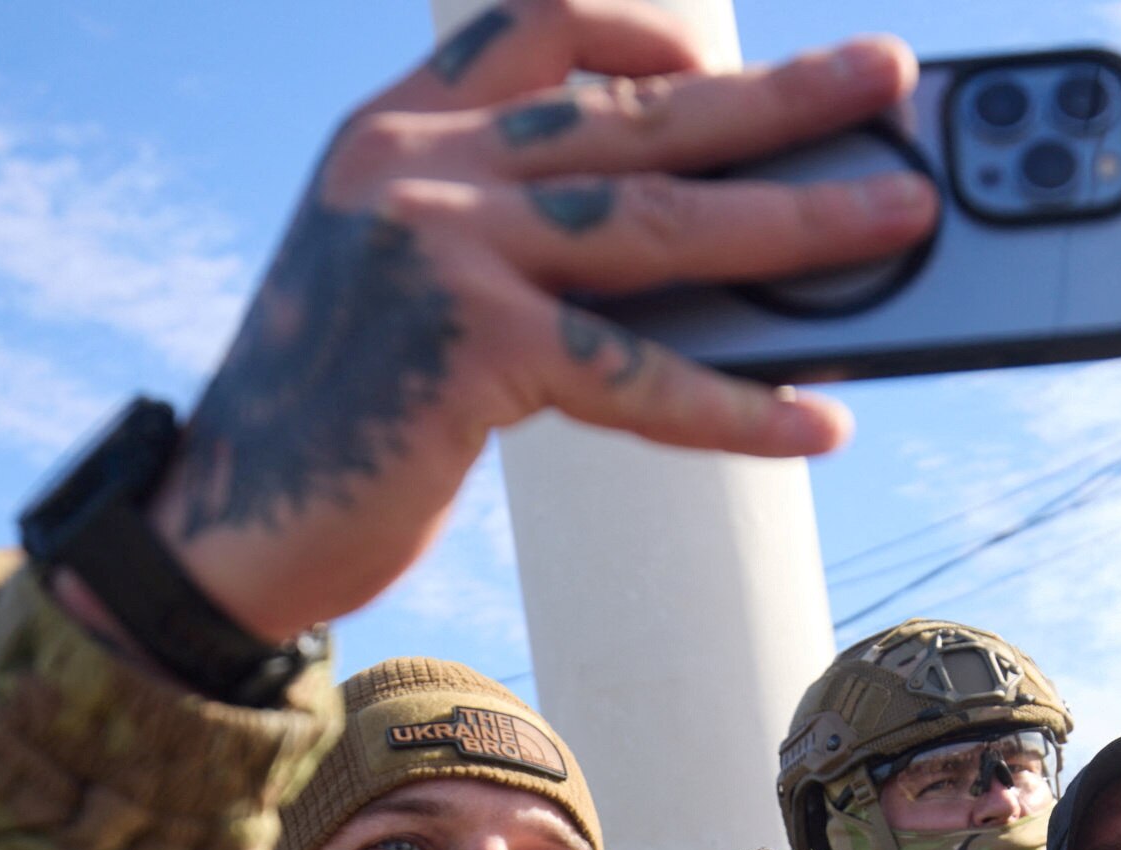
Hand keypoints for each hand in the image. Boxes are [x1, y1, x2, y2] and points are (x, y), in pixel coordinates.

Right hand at [151, 0, 933, 638]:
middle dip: (780, 96)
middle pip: (637, 112)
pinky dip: (738, 403)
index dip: (647, 32)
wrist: (221, 527)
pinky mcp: (469, 349)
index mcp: (396, 127)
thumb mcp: (401, 279)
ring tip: (900, 218)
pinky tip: (817, 420)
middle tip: (889, 78)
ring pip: (658, 221)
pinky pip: (638, 374)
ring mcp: (440, 246)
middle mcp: (416, 162)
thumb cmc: (332, 414)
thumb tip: (696, 249)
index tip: (722, 60)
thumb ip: (507, 229)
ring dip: (797, 222)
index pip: (538, 20)